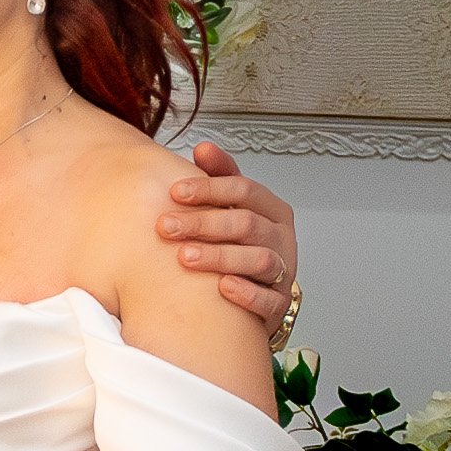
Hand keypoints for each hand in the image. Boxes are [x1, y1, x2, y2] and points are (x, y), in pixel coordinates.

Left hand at [154, 139, 299, 328]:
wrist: (261, 290)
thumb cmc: (242, 244)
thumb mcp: (233, 207)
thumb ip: (220, 177)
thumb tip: (203, 147)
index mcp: (271, 209)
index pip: (245, 190)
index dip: (209, 189)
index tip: (175, 192)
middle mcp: (281, 237)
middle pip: (246, 224)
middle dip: (203, 223)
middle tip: (166, 227)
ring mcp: (283, 271)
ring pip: (258, 260)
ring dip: (220, 257)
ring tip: (185, 256)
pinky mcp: (279, 303)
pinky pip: (269, 300)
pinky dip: (247, 294)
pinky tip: (223, 288)